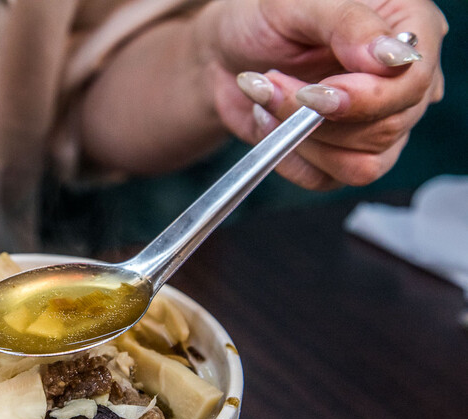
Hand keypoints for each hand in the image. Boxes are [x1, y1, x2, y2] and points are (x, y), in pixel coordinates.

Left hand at [206, 0, 447, 189]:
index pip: (415, 81)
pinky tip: (269, 119)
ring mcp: (375, 123)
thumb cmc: (263, 18)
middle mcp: (400, 82)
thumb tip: (393, 58)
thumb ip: (348, 23)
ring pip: (363, 164)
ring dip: (301, 138)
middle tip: (271, 83)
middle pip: (388, 127)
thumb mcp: (297, 3)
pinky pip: (327, 179)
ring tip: (266, 97)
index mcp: (408, 30)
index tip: (315, 94)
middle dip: (318, 116)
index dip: (368, 97)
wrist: (225, 53)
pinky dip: (288, 156)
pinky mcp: (342, 156)